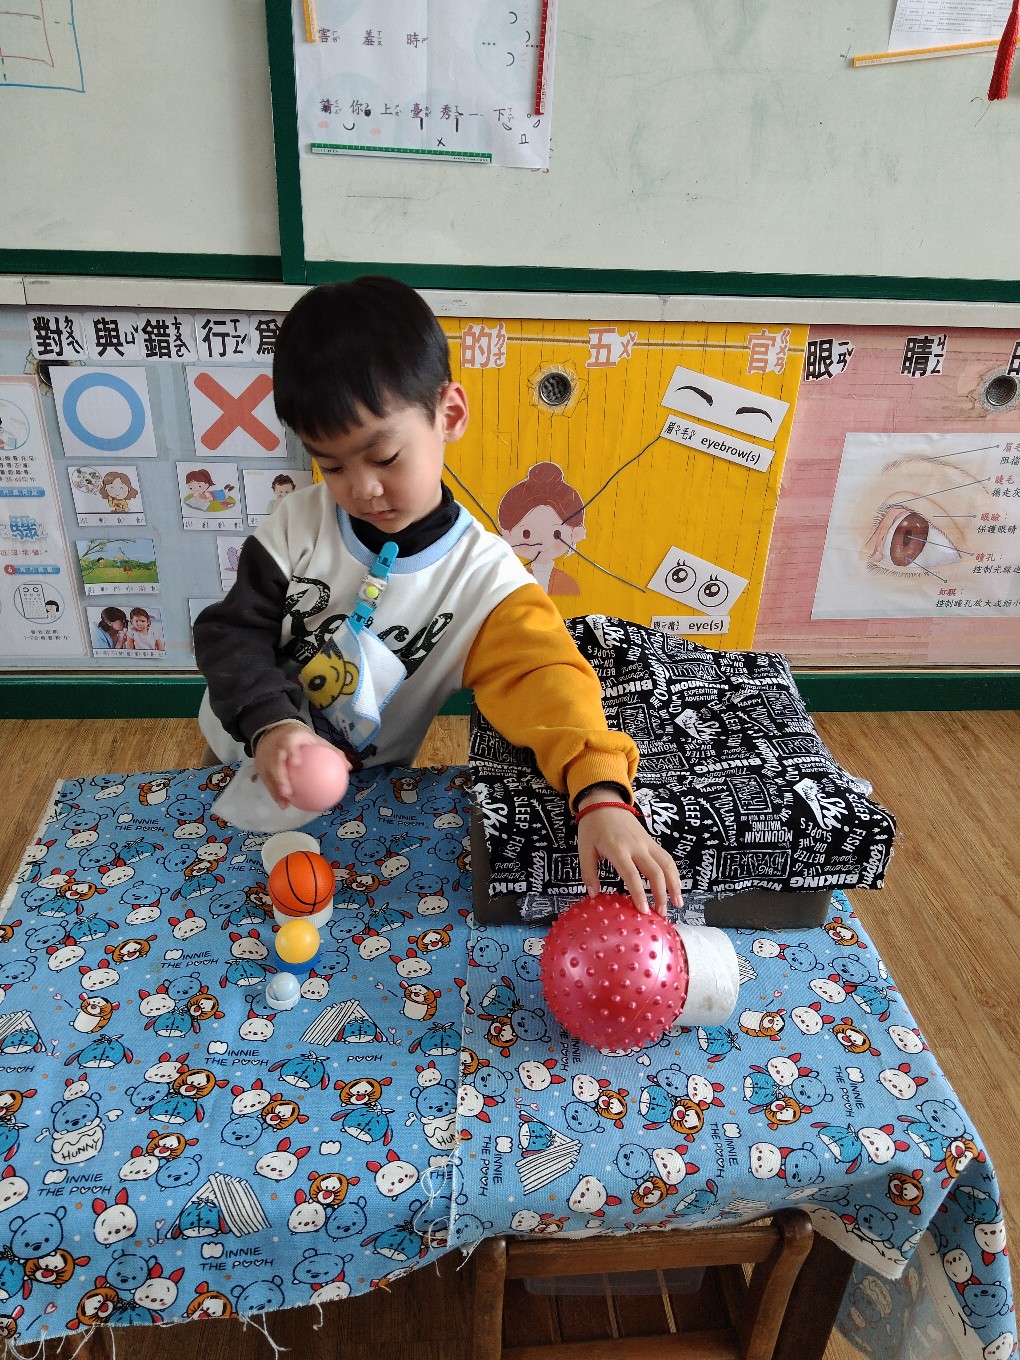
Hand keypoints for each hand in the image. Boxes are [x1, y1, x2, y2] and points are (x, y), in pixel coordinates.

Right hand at [254, 723, 330, 809]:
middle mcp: (276, 748)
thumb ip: (331, 752)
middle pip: (275, 763)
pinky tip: (284, 805)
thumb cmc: (300, 739)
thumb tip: (349, 767)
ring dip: (275, 790)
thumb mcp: (315, 740)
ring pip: (269, 775)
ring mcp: (266, 758)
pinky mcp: (261, 767)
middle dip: (279, 777)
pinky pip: (268, 782)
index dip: (291, 752)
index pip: (289, 744)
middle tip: (288, 791)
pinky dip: (274, 793)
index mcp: (289, 739)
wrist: (275, 732)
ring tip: (284, 803)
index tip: (297, 763)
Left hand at [575, 791, 681, 916]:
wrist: (604, 802)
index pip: (632, 875)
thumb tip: (594, 895)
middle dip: (661, 894)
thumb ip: (588, 873)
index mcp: (618, 849)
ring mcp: (647, 843)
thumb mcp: (584, 849)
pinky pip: (667, 858)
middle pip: (655, 871)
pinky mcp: (652, 841)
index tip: (644, 911)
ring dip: (674, 884)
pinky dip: (674, 873)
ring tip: (677, 903)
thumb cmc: (593, 827)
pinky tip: (675, 887)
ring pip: (667, 864)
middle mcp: (636, 846)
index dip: (639, 894)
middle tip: (661, 913)